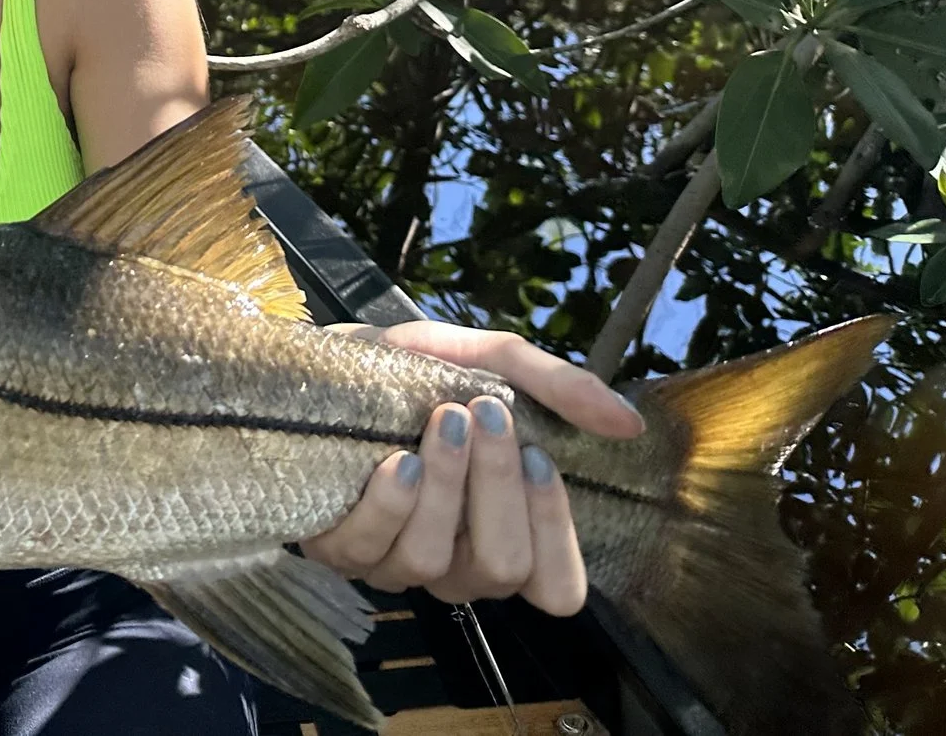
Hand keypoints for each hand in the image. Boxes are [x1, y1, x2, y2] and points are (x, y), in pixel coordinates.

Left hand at [300, 320, 642, 615]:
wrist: (317, 358)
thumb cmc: (409, 370)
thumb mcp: (485, 359)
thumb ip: (556, 386)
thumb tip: (628, 422)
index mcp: (500, 530)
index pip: (557, 587)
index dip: (555, 532)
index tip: (539, 455)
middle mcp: (453, 562)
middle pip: (501, 569)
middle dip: (499, 489)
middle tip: (486, 413)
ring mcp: (393, 563)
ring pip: (433, 564)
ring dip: (445, 487)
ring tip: (440, 420)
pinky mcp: (337, 550)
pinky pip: (369, 552)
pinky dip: (388, 505)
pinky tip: (395, 461)